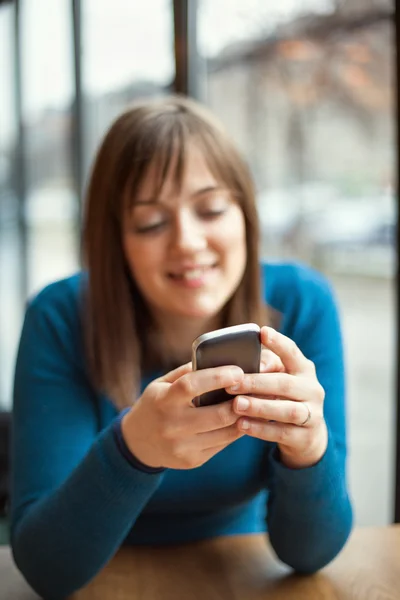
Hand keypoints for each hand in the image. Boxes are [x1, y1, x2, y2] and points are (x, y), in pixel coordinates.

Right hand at [121, 363, 245, 469]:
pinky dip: (236, 430)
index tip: (238, 370)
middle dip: (241, 401)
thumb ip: (187, 372)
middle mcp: (172, 426)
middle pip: (217, 414)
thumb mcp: (162, 384)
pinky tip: (243, 419)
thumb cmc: (156, 404)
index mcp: (163, 401)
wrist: (137, 443)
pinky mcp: (192, 461)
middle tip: (255, 388)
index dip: (218, 377)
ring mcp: (182, 447)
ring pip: (226, 432)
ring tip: (255, 402)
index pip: (192, 386)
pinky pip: (222, 444)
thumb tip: (219, 359)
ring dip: (244, 416)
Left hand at [226, 326, 327, 468]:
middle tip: (232, 384)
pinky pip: (283, 433)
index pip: (292, 352)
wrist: (305, 436)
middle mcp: (313, 390)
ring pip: (288, 410)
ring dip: (260, 407)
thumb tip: (250, 364)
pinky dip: (261, 429)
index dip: (278, 342)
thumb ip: (266, 368)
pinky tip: (242, 425)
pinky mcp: (306, 437)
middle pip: (285, 384)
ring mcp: (313, 414)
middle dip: (256, 383)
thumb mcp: (278, 380)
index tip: (262, 332)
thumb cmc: (282, 398)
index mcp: (304, 369)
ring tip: (237, 405)